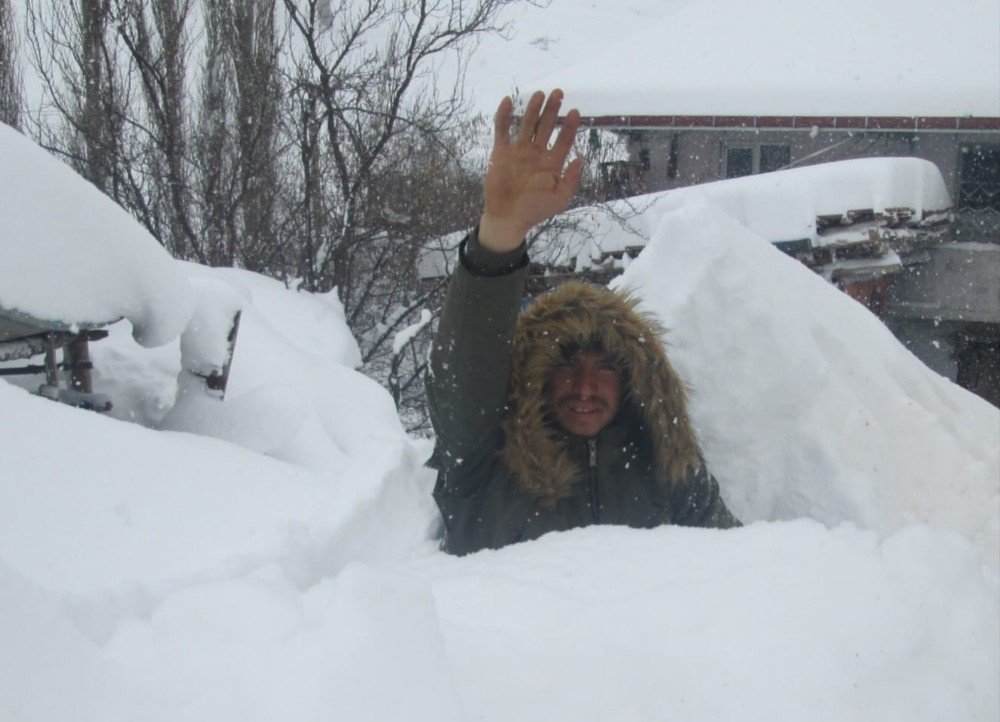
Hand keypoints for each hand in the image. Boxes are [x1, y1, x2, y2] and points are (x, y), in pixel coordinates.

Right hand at [479, 89, 582, 252]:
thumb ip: (571, 180)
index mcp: (552, 163)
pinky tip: (508, 101)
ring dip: (533, 109)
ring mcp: (519, 151)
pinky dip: (504, 116)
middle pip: (547, 127)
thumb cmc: (535, 210)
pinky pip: (502, 130)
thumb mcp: (559, 199)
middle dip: (553, 110)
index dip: (570, 126)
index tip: (575, 112)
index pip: (564, 140)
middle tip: (558, 93)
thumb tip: (581, 158)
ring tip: (540, 94)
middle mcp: (537, 153)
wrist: (508, 217)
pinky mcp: (501, 152)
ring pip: (527, 124)